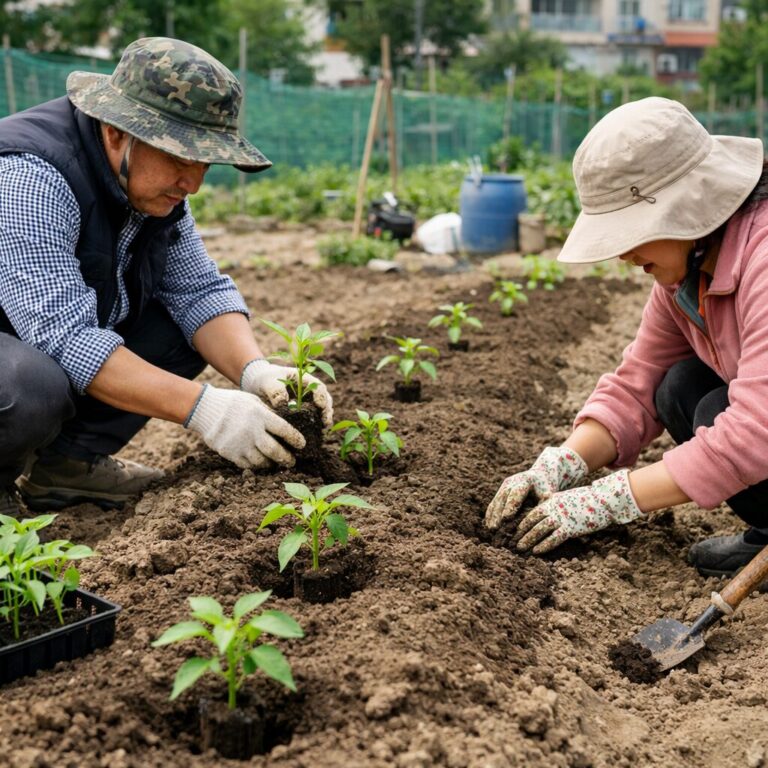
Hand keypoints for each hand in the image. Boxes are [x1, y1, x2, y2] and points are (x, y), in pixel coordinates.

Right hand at [185, 384, 304, 468]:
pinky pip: (247, 464)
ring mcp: (239, 443)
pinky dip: (256, 465)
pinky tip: (260, 463)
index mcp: (260, 415)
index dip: (295, 439)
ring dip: (271, 463)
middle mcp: (251, 431)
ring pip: (261, 461)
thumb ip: (269, 414)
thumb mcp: (254, 401)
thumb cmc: (234, 403)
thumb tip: (286, 426)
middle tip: (292, 461)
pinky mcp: (229, 453)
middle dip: (286, 458)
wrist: (205, 409)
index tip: (302, 445)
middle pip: (274, 450)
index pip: (284, 430)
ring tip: (276, 463)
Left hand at [240, 358, 332, 427]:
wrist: (258, 386)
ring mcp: (309, 403)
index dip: (321, 396)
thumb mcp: (268, 382)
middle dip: (327, 411)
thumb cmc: (265, 379)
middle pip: (325, 400)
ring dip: (324, 421)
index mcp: (305, 380)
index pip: (318, 386)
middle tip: (325, 422)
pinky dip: (315, 429)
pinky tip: (315, 437)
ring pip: (322, 412)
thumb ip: (275, 391)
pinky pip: (313, 422)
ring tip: (323, 432)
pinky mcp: (304, 415)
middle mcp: (311, 392)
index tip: (319, 405)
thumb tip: (283, 404)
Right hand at [484, 446, 587, 529]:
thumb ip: (540, 505)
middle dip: (498, 513)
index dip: (511, 505)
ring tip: (490, 529)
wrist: (542, 476)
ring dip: (492, 515)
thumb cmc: (546, 489)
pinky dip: (491, 513)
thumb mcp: (547, 495)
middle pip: (503, 497)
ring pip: (497, 500)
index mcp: (526, 480)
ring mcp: (505, 484)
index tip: (506, 518)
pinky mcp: (502, 489)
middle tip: (495, 527)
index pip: (516, 493)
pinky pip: (495, 501)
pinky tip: (488, 524)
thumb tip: (535, 520)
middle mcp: (513, 481)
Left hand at [516, 469, 642, 553]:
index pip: (532, 512)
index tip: (514, 530)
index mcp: (551, 500)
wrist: (603, 499)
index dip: (522, 522)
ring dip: (528, 539)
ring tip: (520, 547)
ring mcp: (561, 518)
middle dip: (521, 532)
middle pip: (532, 521)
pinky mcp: (570, 528)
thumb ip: (553, 503)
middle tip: (512, 541)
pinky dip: (543, 545)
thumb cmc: (585, 499)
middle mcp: (553, 508)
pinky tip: (536, 551)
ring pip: (539, 530)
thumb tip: (545, 510)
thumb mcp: (565, 497)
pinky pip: (553, 538)